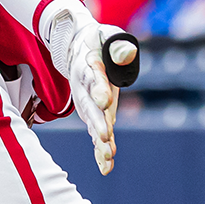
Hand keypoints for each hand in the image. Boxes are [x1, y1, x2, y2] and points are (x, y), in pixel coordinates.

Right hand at [40, 0, 119, 173]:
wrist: (78, 48)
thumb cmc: (100, 41)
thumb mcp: (110, 36)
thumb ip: (119, 46)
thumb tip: (127, 54)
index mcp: (89, 66)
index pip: (93, 77)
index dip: (99, 88)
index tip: (105, 101)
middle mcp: (84, 88)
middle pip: (90, 106)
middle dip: (97, 121)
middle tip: (105, 136)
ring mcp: (87, 104)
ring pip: (92, 124)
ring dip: (99, 140)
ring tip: (108, 157)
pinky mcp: (92, 114)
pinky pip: (96, 133)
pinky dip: (100, 150)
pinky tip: (107, 167)